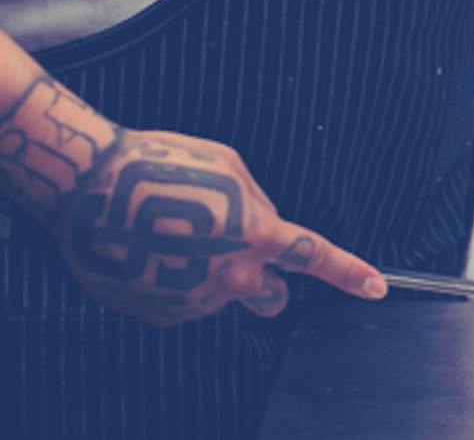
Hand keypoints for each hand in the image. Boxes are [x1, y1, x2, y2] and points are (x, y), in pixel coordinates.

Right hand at [53, 127, 386, 326]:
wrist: (91, 187)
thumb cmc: (164, 163)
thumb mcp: (228, 166)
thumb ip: (257, 202)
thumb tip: (265, 226)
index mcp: (255, 233)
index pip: (314, 257)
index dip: (350, 273)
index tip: (377, 288)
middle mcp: (229, 276)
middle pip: (271, 297)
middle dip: (267, 281)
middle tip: (240, 251)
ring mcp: (192, 302)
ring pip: (219, 294)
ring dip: (209, 273)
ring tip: (172, 231)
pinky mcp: (158, 315)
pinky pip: (181, 300)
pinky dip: (174, 281)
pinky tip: (150, 248)